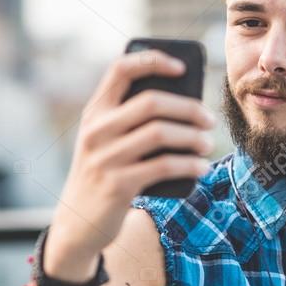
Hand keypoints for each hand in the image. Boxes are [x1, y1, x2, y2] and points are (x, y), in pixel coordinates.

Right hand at [46, 49, 215, 272]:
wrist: (77, 224)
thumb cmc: (104, 175)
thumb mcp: (105, 143)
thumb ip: (130, 121)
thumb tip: (186, 105)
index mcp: (94, 112)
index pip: (121, 69)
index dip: (154, 61)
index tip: (182, 68)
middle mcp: (96, 131)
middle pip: (151, 102)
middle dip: (188, 108)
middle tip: (208, 120)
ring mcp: (105, 158)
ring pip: (161, 133)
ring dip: (193, 137)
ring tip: (207, 144)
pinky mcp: (117, 185)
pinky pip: (163, 166)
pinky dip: (189, 164)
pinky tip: (201, 167)